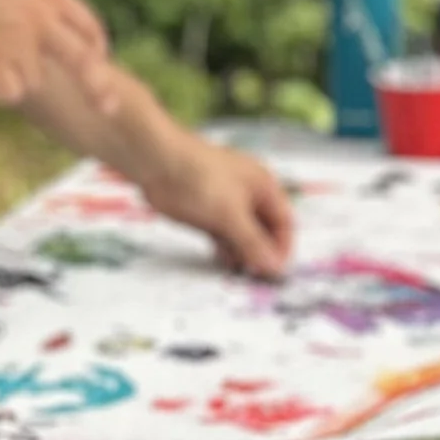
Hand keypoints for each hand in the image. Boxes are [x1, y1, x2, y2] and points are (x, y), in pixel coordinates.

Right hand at [0, 0, 106, 107]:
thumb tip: (34, 20)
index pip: (85, 21)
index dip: (96, 43)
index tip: (101, 57)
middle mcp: (40, 21)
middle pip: (81, 60)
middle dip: (98, 85)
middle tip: (108, 106)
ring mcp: (21, 46)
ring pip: (32, 78)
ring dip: (13, 75)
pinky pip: (9, 92)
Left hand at [140, 138, 296, 278]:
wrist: (155, 162)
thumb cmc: (200, 180)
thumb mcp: (230, 214)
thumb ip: (253, 243)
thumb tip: (276, 269)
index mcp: (264, 186)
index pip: (284, 222)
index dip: (282, 248)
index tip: (274, 273)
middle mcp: (248, 194)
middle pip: (263, 230)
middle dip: (261, 253)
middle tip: (253, 277)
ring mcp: (226, 203)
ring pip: (241, 234)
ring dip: (241, 253)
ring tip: (236, 273)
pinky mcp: (205, 211)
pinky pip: (222, 234)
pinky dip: (224, 248)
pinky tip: (220, 261)